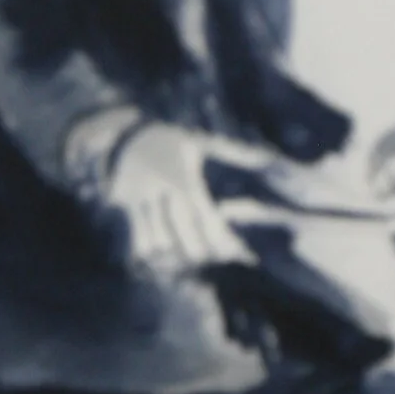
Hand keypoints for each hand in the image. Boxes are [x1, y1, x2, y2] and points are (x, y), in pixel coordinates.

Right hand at [102, 123, 250, 274]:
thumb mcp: (201, 141)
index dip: (220, 237)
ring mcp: (139, 201)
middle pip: (181, 235)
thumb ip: (234, 152)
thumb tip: (270, 157)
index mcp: (182, 176)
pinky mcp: (125, 209)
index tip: (236, 251)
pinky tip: (169, 257)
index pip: (203, 216)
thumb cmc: (172, 141)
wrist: (124, 134)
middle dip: (200, 252)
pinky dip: (156, 253)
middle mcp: (160, 191)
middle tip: (215, 257)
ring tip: (193, 259)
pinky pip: (139, 240)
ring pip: (159, 242)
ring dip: (177, 256)